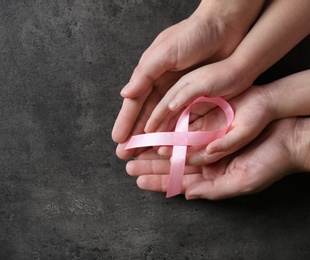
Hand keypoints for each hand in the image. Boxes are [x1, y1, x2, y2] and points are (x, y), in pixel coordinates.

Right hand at [112, 9, 249, 156]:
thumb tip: (124, 94)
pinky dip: (174, 130)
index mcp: (150, 74)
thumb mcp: (164, 52)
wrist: (225, 27)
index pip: (134, 103)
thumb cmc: (192, 35)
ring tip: (145, 155)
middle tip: (126, 154)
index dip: (126, 121)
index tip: (118, 140)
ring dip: (153, 137)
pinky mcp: (196, 95)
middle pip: (145, 115)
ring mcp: (178, 91)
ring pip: (162, 119)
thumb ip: (144, 74)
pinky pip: (182, 117)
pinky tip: (170, 143)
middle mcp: (161, 85)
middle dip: (135, 135)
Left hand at [127, 117, 304, 199]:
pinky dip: (172, 126)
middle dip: (149, 162)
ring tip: (136, 145)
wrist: (292, 135)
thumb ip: (214, 190)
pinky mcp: (211, 121)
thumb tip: (188, 194)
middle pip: (171, 161)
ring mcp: (207, 139)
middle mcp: (206, 158)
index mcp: (212, 175)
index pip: (178, 180)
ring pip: (175, 143)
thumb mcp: (242, 181)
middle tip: (128, 161)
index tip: (137, 179)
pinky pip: (187, 125)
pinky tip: (157, 127)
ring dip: (156, 144)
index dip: (157, 180)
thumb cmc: (270, 162)